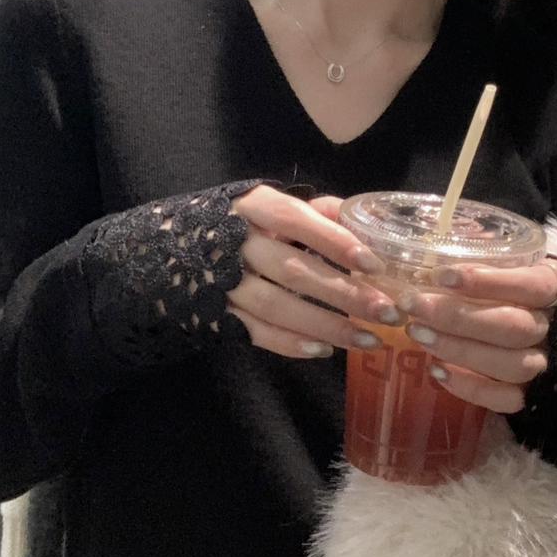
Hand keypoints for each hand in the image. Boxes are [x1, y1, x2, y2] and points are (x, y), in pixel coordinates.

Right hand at [225, 185, 403, 360]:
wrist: (169, 249)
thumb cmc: (235, 224)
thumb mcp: (269, 206)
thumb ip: (316, 212)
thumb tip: (366, 220)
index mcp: (252, 208)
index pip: (295, 220)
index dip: (335, 240)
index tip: (374, 263)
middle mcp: (234, 244)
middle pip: (294, 270)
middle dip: (344, 294)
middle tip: (388, 312)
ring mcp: (222, 283)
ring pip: (278, 307)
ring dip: (326, 326)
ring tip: (368, 340)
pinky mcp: (216, 314)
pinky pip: (256, 332)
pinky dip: (290, 343)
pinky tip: (324, 350)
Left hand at [311, 195, 556, 413]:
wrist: (546, 331)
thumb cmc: (493, 282)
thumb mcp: (480, 252)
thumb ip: (430, 235)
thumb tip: (335, 206)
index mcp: (547, 282)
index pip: (532, 282)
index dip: (490, 280)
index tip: (442, 275)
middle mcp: (549, 323)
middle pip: (515, 326)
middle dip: (462, 317)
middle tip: (414, 308)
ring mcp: (540, 361)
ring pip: (513, 363)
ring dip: (463, 351)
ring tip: (419, 337)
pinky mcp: (527, 395)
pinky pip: (508, 399)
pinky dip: (474, 389)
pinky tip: (439, 375)